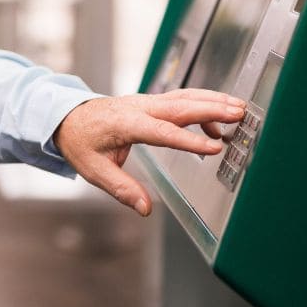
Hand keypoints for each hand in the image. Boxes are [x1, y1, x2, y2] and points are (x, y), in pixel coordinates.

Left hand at [53, 88, 245, 215]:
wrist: (67, 116)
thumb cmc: (80, 141)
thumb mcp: (94, 169)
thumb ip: (122, 188)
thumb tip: (144, 208)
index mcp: (125, 124)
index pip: (162, 132)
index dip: (189, 140)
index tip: (215, 147)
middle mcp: (138, 108)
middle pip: (180, 107)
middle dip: (211, 110)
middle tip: (239, 114)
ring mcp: (146, 102)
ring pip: (184, 97)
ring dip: (212, 101)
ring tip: (239, 109)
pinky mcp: (151, 101)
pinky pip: (180, 98)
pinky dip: (202, 103)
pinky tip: (216, 121)